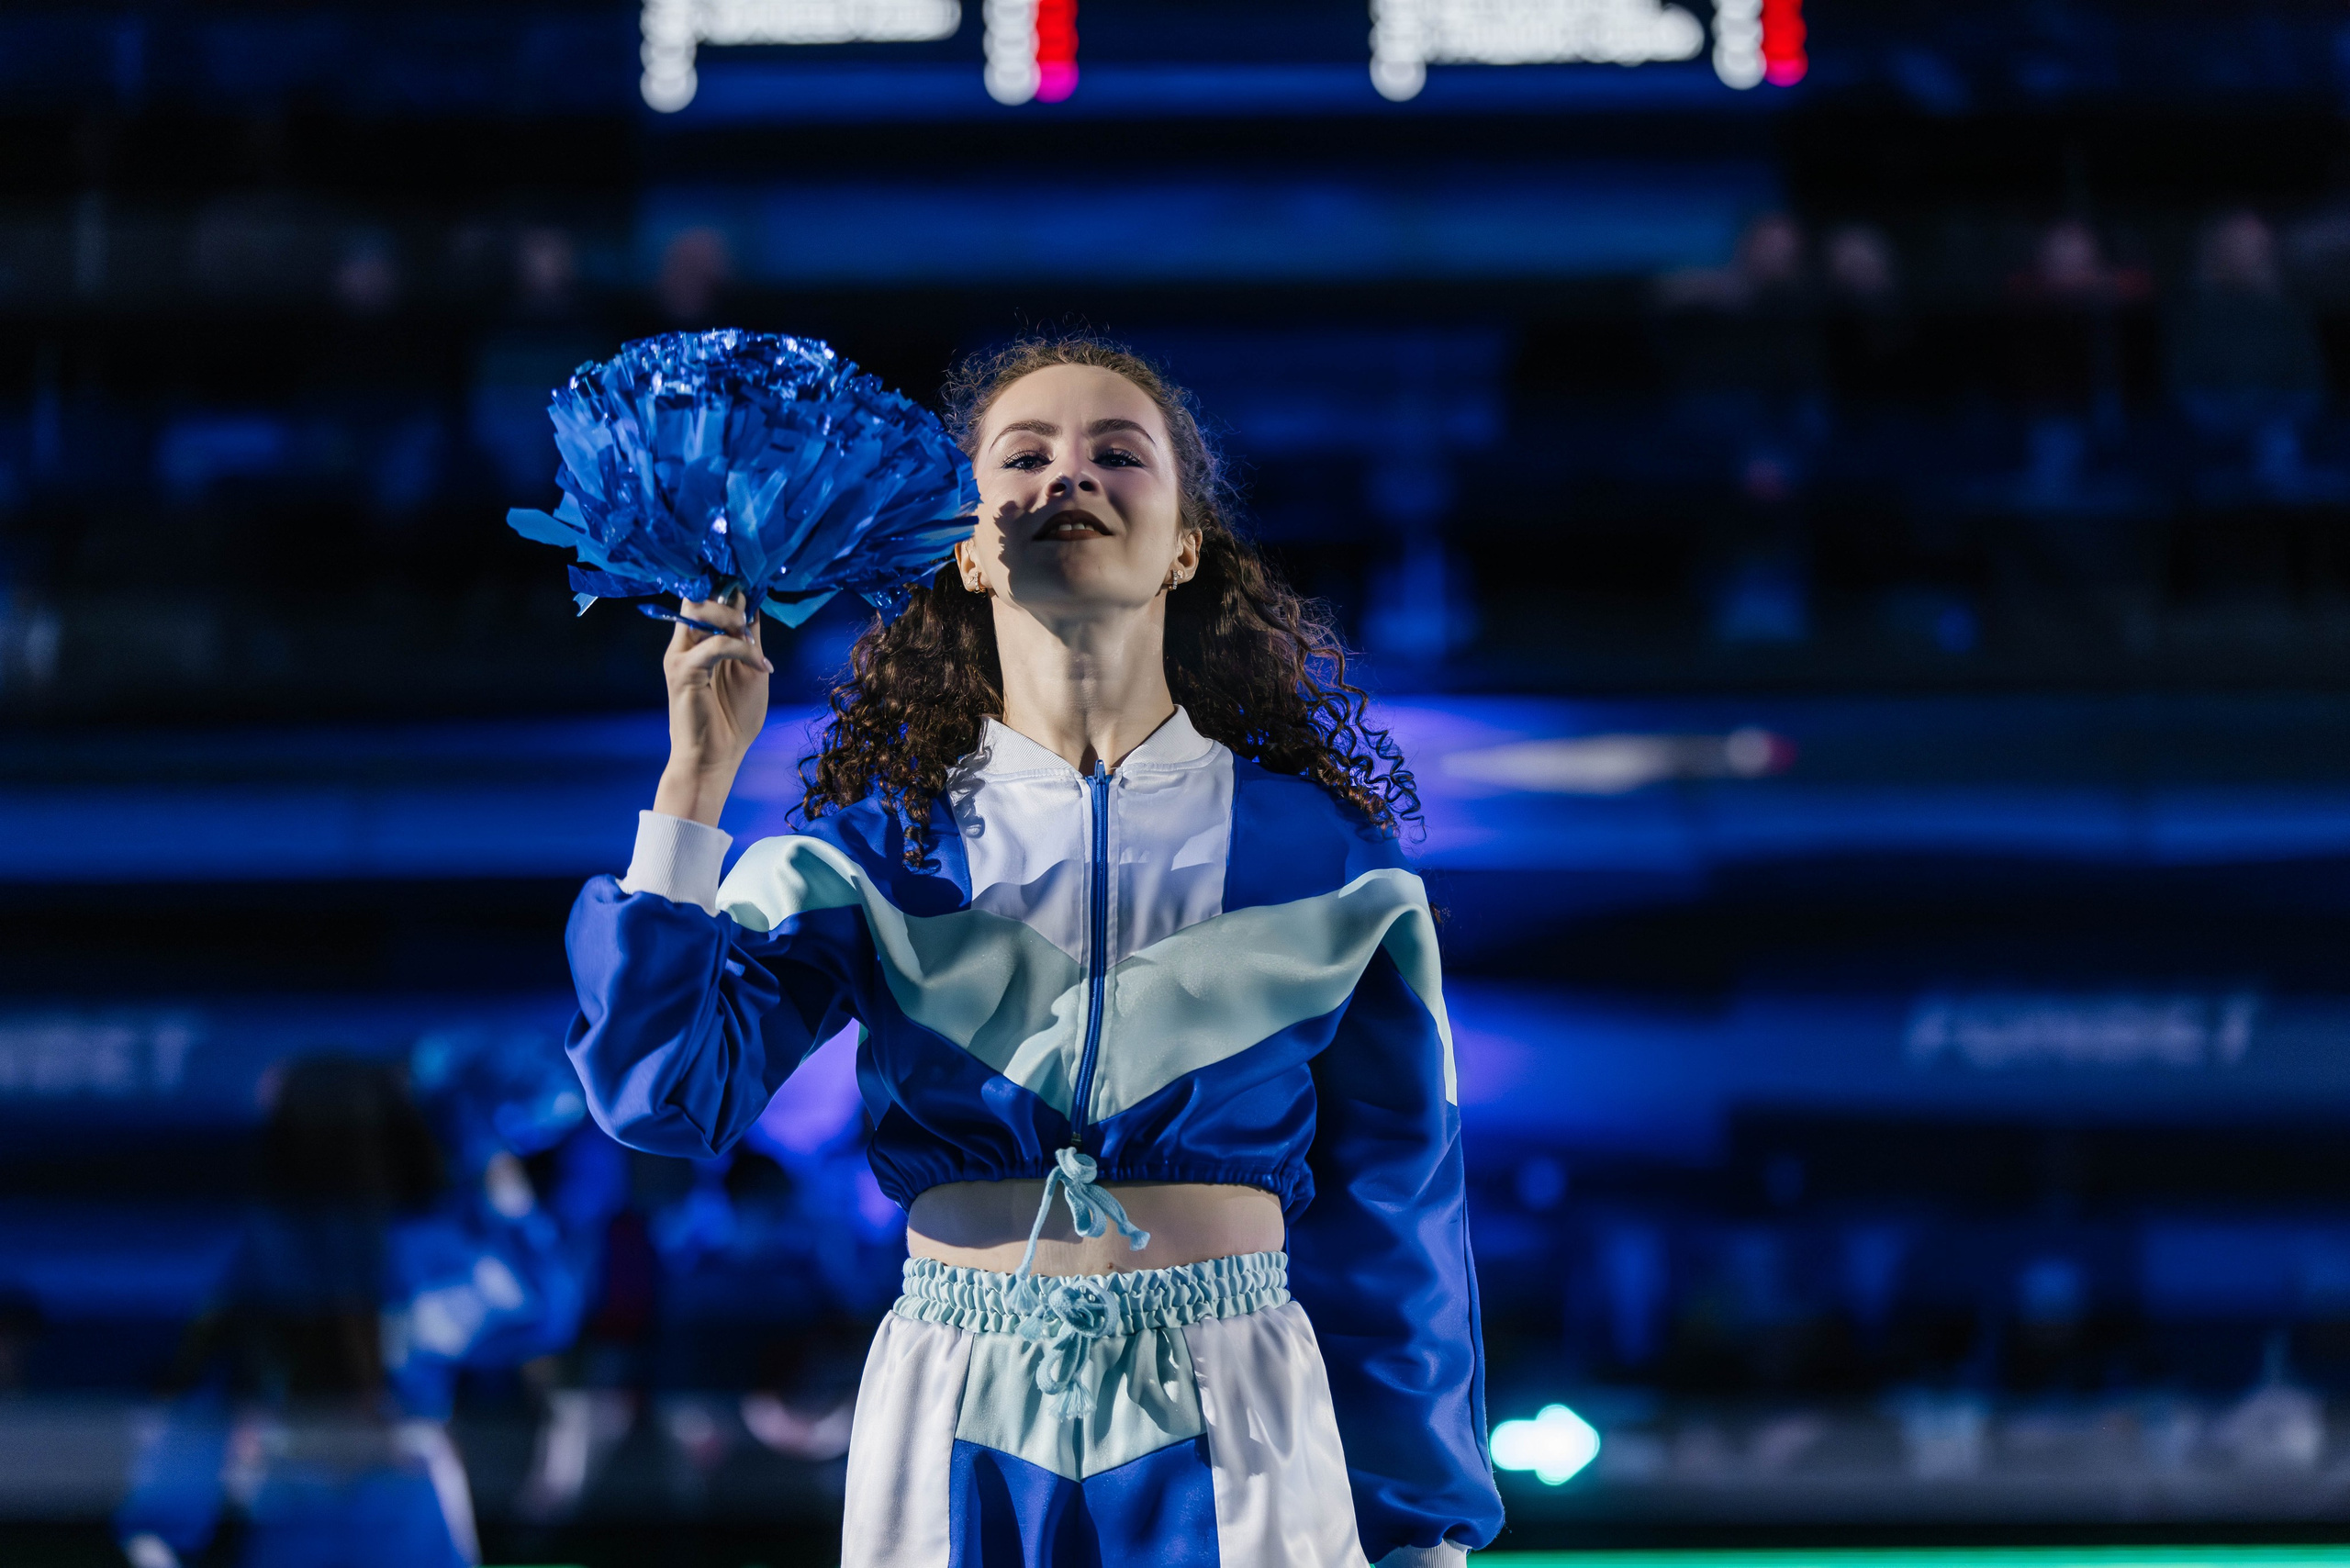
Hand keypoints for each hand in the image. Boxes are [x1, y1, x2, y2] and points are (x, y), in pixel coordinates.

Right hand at [654, 592, 771, 826]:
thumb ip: (750, 641)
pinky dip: (740, 650)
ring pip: (700, 612)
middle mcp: (684, 645)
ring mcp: (680, 656)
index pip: (705, 600)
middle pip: (697, 597)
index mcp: (698, 643)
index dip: (729, 590)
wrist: (715, 759)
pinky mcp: (682, 672)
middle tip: (751, 616)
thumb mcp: (751, 672)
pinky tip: (759, 665)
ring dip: (733, 619)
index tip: (756, 589)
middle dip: (729, 598)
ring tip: (753, 640)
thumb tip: (755, 607)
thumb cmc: (733, 720)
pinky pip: (714, 646)